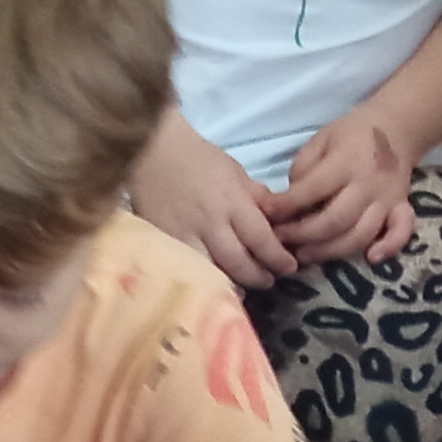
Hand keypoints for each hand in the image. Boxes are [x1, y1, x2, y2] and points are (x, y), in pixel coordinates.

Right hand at [130, 114, 299, 288]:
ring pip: (212, 273)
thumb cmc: (197, 160)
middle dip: (258, 277)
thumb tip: (278, 222)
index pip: (261, 239)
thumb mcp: (236, 172)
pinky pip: (188, 271)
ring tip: (242, 288)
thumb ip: (257, 199)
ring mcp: (184, 237)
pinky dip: (203, 281)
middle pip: (239, 263)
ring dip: (232, 284)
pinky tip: (212, 284)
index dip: (278, 258)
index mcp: (232, 202)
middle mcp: (210, 224)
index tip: (289, 266)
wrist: (152, 153)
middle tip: (269, 280)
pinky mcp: (164, 245)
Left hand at [270, 114, 418, 266]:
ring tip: (304, 256)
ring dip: (330, 251)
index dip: (286, 206)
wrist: (396, 126)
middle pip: (336, 220)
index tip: (265, 215)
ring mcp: (388, 198)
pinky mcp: (402, 208)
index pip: (313, 189)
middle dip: (303, 236)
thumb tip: (287, 204)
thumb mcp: (320, 141)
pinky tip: (371, 259)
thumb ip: (303, 170)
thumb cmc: (350, 135)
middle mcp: (368, 183)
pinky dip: (390, 247)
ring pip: (361, 235)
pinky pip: (401, 232)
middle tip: (279, 242)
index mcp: (346, 161)